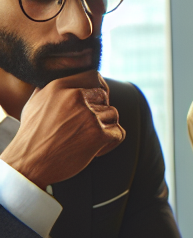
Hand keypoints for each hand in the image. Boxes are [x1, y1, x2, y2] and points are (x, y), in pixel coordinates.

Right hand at [0, 71, 123, 187]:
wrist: (29, 161)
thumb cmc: (32, 135)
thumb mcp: (36, 103)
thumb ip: (52, 89)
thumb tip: (69, 83)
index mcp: (59, 87)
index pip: (93, 76)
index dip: (99, 87)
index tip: (97, 100)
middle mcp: (75, 98)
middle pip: (104, 97)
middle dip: (99, 111)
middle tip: (87, 126)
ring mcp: (88, 116)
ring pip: (113, 114)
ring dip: (105, 127)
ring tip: (89, 138)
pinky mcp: (98, 135)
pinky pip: (119, 132)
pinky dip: (111, 142)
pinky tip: (97, 149)